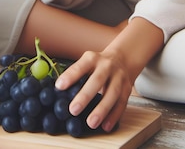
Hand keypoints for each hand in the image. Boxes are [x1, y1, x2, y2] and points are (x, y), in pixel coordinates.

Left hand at [54, 17, 162, 131]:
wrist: (122, 59)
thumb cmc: (97, 65)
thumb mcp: (87, 62)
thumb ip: (75, 74)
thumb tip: (57, 90)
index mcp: (92, 58)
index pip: (80, 66)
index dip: (70, 75)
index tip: (59, 86)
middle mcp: (107, 66)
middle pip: (97, 80)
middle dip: (85, 96)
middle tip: (73, 110)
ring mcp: (119, 77)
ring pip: (112, 93)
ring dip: (102, 109)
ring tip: (91, 123)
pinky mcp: (127, 88)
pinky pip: (121, 103)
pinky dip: (114, 116)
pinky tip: (105, 126)